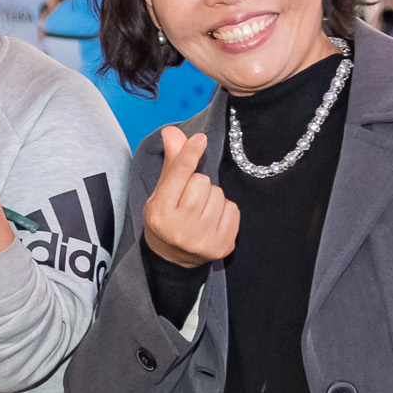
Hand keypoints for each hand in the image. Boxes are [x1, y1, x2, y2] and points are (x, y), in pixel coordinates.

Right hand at [143, 128, 239, 267]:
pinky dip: (224, 209)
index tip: (199, 139)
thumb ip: (171, 164)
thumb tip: (173, 132)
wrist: (174, 260)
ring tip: (200, 211)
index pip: (178, 176)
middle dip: (197, 184)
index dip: (189, 155)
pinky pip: (232, 208)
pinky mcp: (223, 245)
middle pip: (202, 182)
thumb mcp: (160, 194)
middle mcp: (182, 228)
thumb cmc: (166, 221)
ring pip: (218, 194)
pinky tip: (212, 220)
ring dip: (212, 197)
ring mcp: (204, 239)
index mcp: (161, 213)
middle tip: (189, 199)